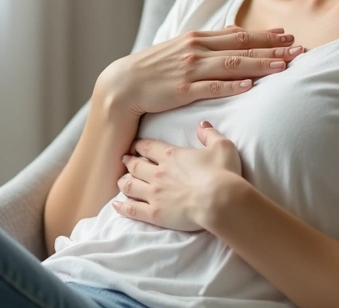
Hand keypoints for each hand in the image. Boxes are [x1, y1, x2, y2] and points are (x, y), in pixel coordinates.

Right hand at [97, 26, 302, 116]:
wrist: (122, 84)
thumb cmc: (153, 69)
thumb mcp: (180, 49)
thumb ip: (207, 43)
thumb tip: (234, 34)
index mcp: (197, 39)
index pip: (238, 35)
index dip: (265, 35)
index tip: (288, 35)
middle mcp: (196, 50)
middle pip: (241, 47)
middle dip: (272, 48)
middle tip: (298, 48)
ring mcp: (190, 69)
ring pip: (233, 65)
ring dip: (260, 64)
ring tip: (284, 65)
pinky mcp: (183, 89)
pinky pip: (213, 87)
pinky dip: (233, 85)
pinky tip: (251, 86)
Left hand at [112, 121, 243, 231]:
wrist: (220, 201)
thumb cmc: (222, 173)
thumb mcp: (222, 146)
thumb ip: (210, 134)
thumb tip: (203, 125)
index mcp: (170, 156)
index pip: (148, 147)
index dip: (140, 145)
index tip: (136, 146)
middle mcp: (157, 173)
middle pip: (135, 165)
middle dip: (128, 161)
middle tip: (124, 160)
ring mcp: (154, 194)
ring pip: (130, 185)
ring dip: (123, 181)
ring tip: (120, 181)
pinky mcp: (155, 213)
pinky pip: (132, 209)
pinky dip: (122, 207)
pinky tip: (116, 205)